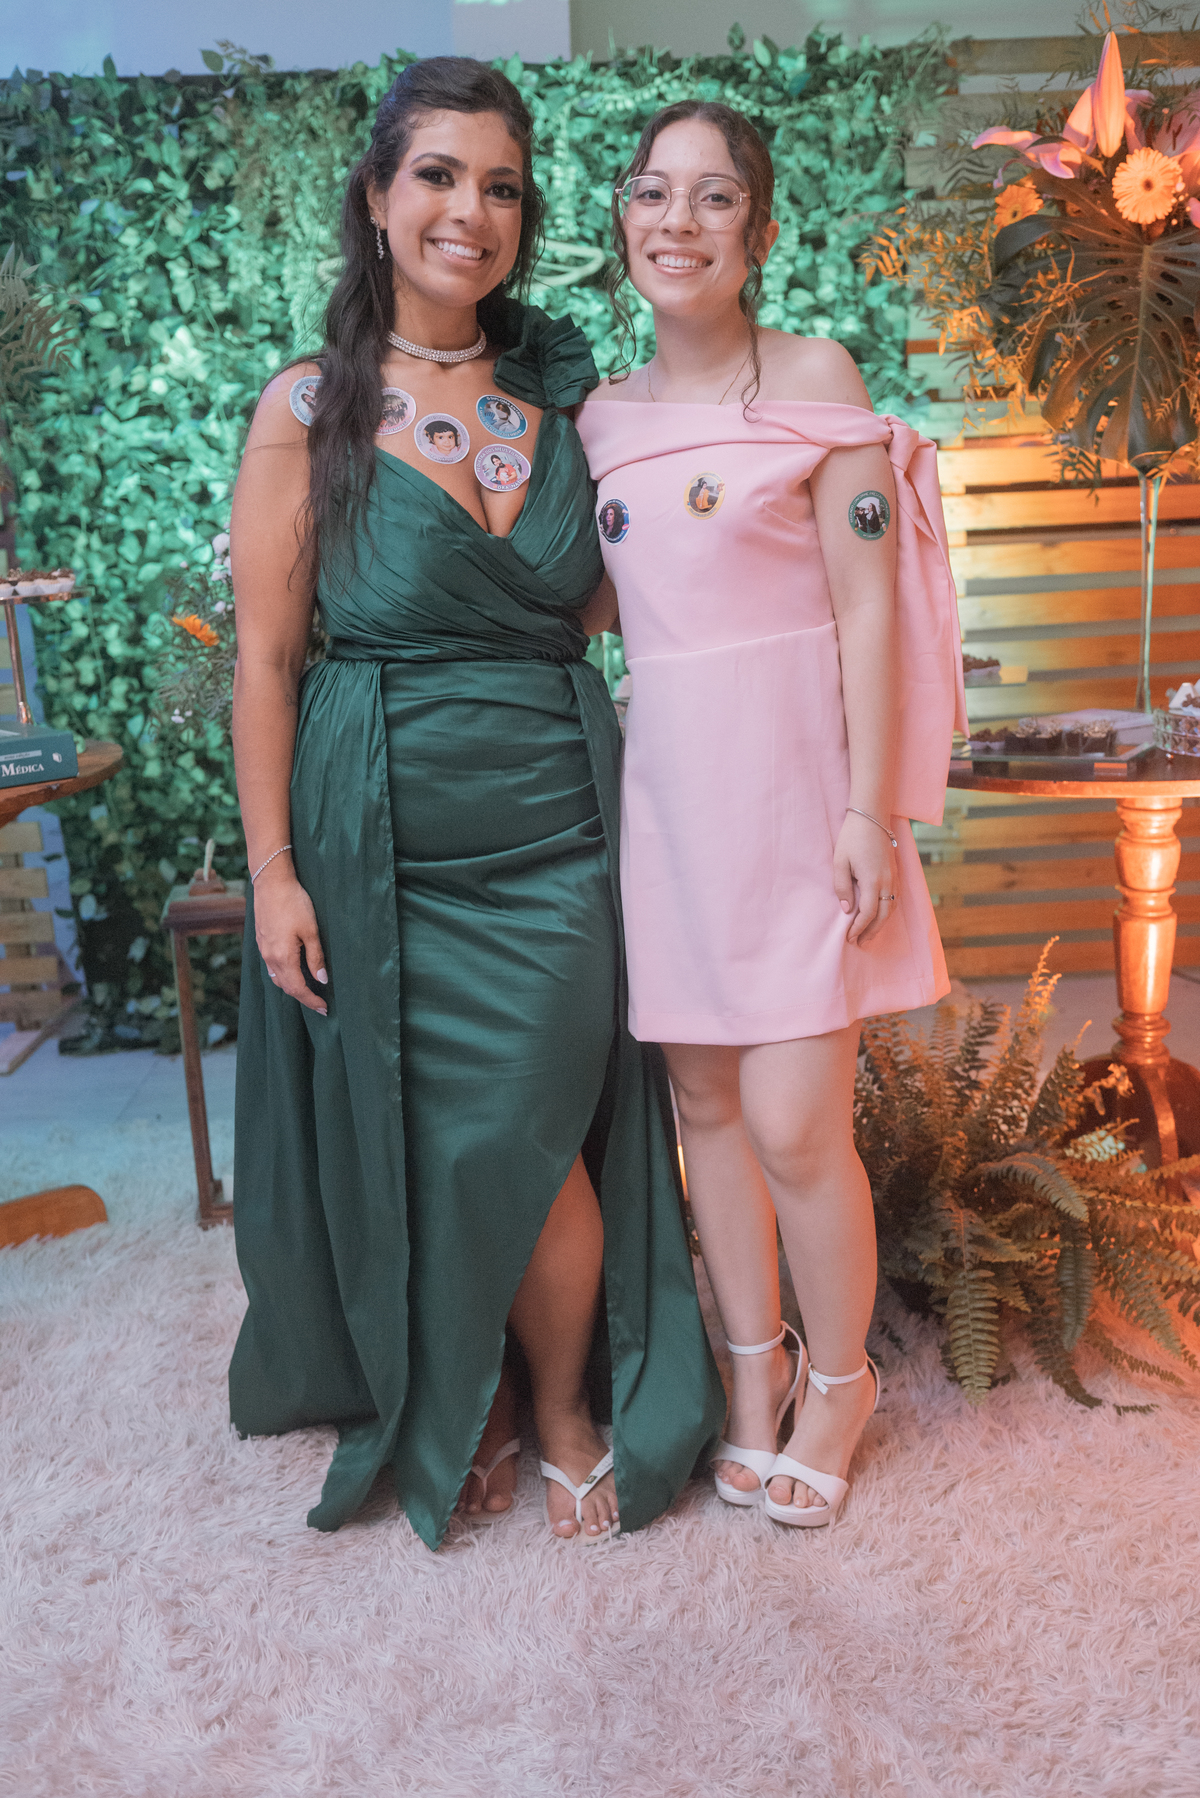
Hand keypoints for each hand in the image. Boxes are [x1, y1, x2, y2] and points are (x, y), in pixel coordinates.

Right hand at [252, 858, 328, 1014]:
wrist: (271, 883)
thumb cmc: (294, 903)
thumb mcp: (311, 931)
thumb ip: (316, 958)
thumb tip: (321, 980)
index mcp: (283, 957)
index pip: (298, 988)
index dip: (311, 1001)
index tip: (324, 1008)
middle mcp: (270, 957)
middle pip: (286, 986)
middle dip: (303, 997)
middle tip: (319, 1003)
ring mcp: (263, 949)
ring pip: (277, 977)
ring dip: (292, 987)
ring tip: (307, 990)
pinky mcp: (261, 941)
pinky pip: (271, 966)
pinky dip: (283, 975)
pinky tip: (292, 970)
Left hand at [832, 811, 896, 944]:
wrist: (871, 816)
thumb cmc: (852, 838)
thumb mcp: (839, 862)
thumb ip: (842, 887)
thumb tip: (846, 909)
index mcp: (872, 881)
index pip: (868, 913)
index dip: (858, 928)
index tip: (849, 938)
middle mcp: (887, 882)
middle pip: (883, 915)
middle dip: (871, 931)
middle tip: (859, 943)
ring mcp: (894, 877)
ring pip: (892, 908)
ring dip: (881, 924)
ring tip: (868, 934)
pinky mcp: (896, 872)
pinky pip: (895, 898)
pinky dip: (887, 911)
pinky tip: (879, 915)